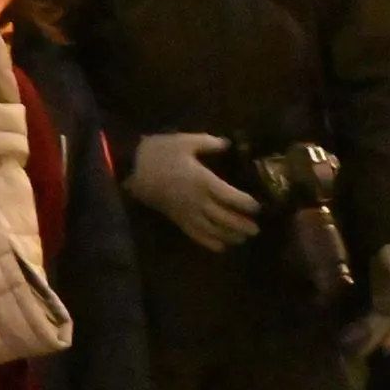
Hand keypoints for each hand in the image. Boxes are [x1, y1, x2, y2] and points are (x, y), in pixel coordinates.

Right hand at [124, 133, 258, 250]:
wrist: (131, 168)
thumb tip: (227, 144)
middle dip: (242, 225)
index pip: (230, 197)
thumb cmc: (159, 153)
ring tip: (243, 239)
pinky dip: (209, 243)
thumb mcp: (185, 141)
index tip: (258, 207)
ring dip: (229, 236)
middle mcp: (197, 200)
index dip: (246, 204)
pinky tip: (220, 247)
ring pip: (212, 229)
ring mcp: (186, 212)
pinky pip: (195, 234)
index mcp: (203, 181)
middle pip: (224, 217)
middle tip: (256, 230)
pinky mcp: (176, 219)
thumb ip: (209, 143)